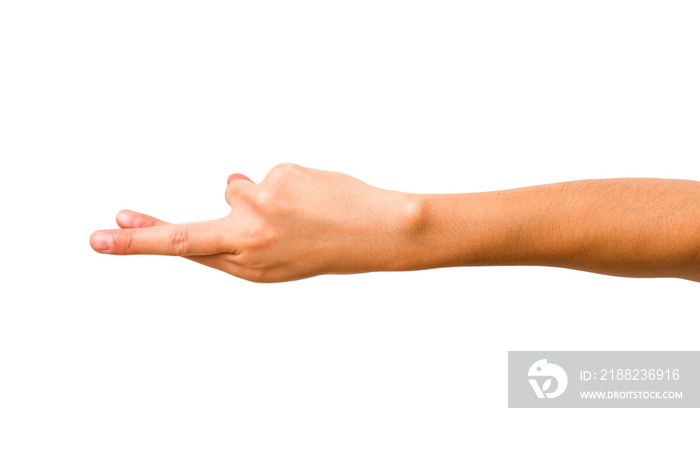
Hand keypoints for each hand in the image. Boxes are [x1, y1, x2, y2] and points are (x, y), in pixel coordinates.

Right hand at [90, 163, 420, 281]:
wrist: (381, 233)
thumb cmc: (330, 246)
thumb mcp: (283, 257)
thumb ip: (244, 232)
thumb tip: (227, 181)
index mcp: (249, 268)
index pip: (187, 252)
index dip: (144, 244)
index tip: (105, 238)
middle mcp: (248, 243)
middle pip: (183, 234)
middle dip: (139, 237)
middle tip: (103, 232)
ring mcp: (259, 210)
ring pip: (238, 190)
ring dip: (265, 196)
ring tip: (305, 211)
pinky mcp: (275, 179)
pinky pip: (269, 175)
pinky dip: (289, 183)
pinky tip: (316, 197)